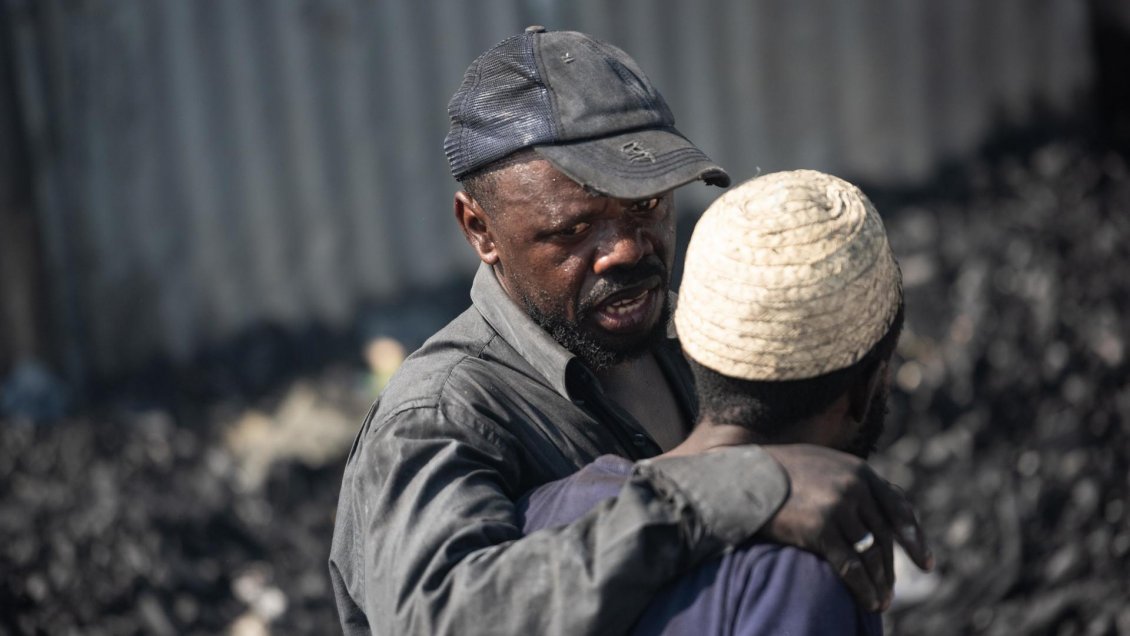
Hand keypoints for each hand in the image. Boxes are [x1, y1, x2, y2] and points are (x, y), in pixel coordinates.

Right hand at [760, 444, 933, 611]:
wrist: (739, 476)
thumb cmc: (777, 471)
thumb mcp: (821, 464)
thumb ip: (851, 479)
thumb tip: (881, 500)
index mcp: (859, 470)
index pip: (898, 508)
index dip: (915, 539)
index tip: (926, 564)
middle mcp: (853, 486)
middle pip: (884, 536)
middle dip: (891, 569)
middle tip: (893, 592)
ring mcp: (837, 506)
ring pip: (870, 553)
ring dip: (880, 583)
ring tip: (881, 602)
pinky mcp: (819, 528)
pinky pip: (850, 566)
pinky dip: (863, 588)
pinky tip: (868, 602)